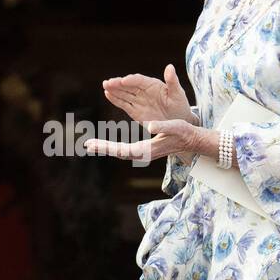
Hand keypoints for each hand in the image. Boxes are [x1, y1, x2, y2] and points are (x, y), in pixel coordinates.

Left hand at [84, 118, 208, 164]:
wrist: (192, 141)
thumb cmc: (184, 133)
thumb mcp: (175, 127)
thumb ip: (163, 126)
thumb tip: (150, 125)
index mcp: (148, 149)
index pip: (123, 150)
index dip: (107, 147)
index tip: (94, 144)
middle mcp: (144, 153)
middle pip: (119, 153)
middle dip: (103, 148)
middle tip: (87, 145)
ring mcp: (144, 153)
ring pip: (121, 152)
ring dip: (106, 148)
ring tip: (92, 145)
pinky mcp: (144, 149)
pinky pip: (125, 149)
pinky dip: (114, 146)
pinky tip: (106, 144)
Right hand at [102, 64, 194, 124]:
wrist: (178, 121)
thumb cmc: (180, 106)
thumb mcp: (178, 94)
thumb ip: (172, 81)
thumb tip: (170, 66)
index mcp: (153, 85)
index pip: (139, 80)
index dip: (131, 80)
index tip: (124, 80)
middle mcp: (143, 91)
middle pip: (128, 86)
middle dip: (118, 84)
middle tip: (108, 82)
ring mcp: (138, 100)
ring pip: (123, 94)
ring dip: (114, 90)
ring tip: (105, 86)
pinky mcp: (134, 111)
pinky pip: (123, 104)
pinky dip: (115, 99)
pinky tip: (107, 94)